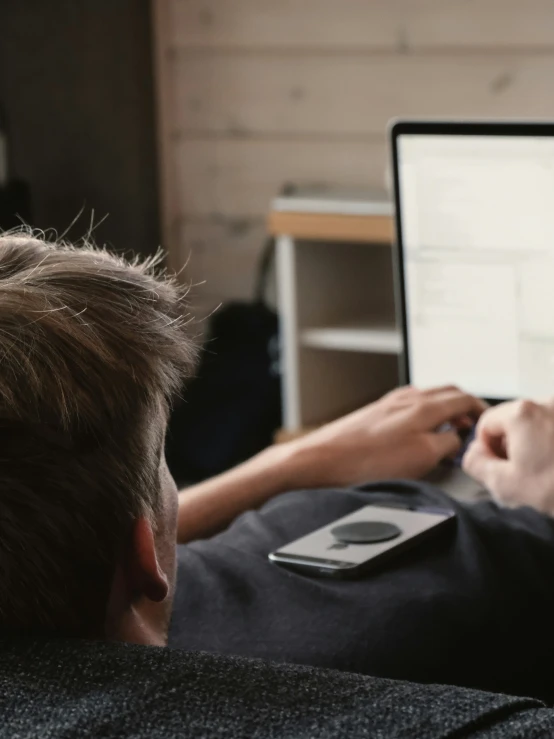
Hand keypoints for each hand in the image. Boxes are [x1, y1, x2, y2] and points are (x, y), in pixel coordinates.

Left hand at [288, 385, 486, 488]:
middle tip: (470, 427)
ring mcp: (388, 404)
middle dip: (463, 408)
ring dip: (443, 411)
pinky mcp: (373, 414)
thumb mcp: (422, 457)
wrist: (320, 460)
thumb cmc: (364, 461)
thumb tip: (456, 439)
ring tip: (446, 432)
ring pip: (427, 399)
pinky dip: (423, 416)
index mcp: (423, 405)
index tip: (486, 422)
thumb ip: (447, 443)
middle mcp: (406, 398)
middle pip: (446, 393)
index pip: (464, 398)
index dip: (480, 410)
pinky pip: (408, 408)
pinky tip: (416, 434)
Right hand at [462, 399, 553, 514]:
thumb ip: (476, 464)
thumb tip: (474, 454)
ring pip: (538, 424)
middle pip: (514, 420)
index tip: (498, 468)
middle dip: (512, 445)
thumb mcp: (504, 485)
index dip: (486, 448)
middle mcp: (547, 404)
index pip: (487, 423)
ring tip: (546, 471)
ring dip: (535, 445)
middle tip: (522, 474)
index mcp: (522, 413)